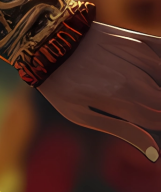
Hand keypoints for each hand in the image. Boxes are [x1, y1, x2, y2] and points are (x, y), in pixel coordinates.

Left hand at [38, 20, 160, 162]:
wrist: (43, 40)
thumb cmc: (60, 83)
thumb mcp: (82, 115)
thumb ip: (123, 131)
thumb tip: (155, 154)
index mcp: (121, 98)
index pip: (158, 121)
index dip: (155, 125)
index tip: (144, 120)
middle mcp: (134, 77)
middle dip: (155, 106)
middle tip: (131, 99)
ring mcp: (136, 55)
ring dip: (158, 86)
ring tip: (140, 88)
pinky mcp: (135, 37)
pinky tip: (154, 73)